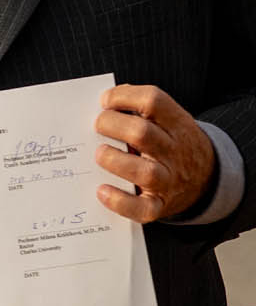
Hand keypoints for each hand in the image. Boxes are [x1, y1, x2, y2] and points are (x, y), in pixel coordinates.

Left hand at [94, 84, 217, 222]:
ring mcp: (168, 180)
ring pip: (144, 171)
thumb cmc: (173, 145)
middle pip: (142, 133)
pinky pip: (142, 208)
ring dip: (114, 161)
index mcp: (177, 124)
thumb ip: (142, 110)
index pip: (153, 101)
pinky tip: (102, 191)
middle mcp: (174, 151)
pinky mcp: (160, 204)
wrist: (208, 179)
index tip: (105, 100)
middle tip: (97, 125)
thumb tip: (105, 102)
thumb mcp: (169, 122)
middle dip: (111, 125)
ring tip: (100, 153)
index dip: (124, 97)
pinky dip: (120, 201)